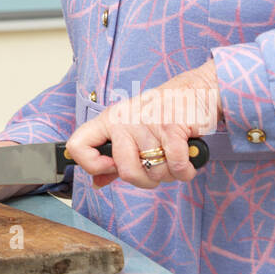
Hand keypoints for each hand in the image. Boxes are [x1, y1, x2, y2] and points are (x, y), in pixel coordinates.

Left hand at [66, 59, 220, 189]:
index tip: (111, 168)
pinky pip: (177, 167)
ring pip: (155, 173)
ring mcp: (147, 123)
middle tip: (156, 166)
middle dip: (146, 180)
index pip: (78, 146)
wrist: (197, 90)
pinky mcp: (172, 127)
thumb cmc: (162, 114)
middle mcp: (124, 120)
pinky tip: (187, 158)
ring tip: (173, 155)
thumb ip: (113, 159)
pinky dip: (185, 171)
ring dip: (170, 174)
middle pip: (126, 171)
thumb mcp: (131, 131)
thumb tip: (96, 183)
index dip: (91, 166)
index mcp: (109, 121)